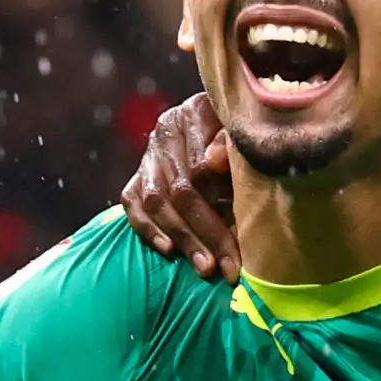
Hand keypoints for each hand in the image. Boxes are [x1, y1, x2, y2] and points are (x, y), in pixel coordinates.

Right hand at [122, 94, 242, 280]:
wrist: (225, 127)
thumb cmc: (247, 139)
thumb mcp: (248, 138)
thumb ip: (233, 147)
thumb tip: (214, 161)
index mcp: (197, 112)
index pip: (201, 168)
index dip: (221, 206)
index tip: (242, 238)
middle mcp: (167, 130)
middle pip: (180, 190)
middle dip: (206, 234)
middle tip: (227, 267)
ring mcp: (149, 153)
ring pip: (157, 201)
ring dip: (182, 238)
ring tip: (205, 267)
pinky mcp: (138, 173)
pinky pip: (133, 203)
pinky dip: (149, 228)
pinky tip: (169, 250)